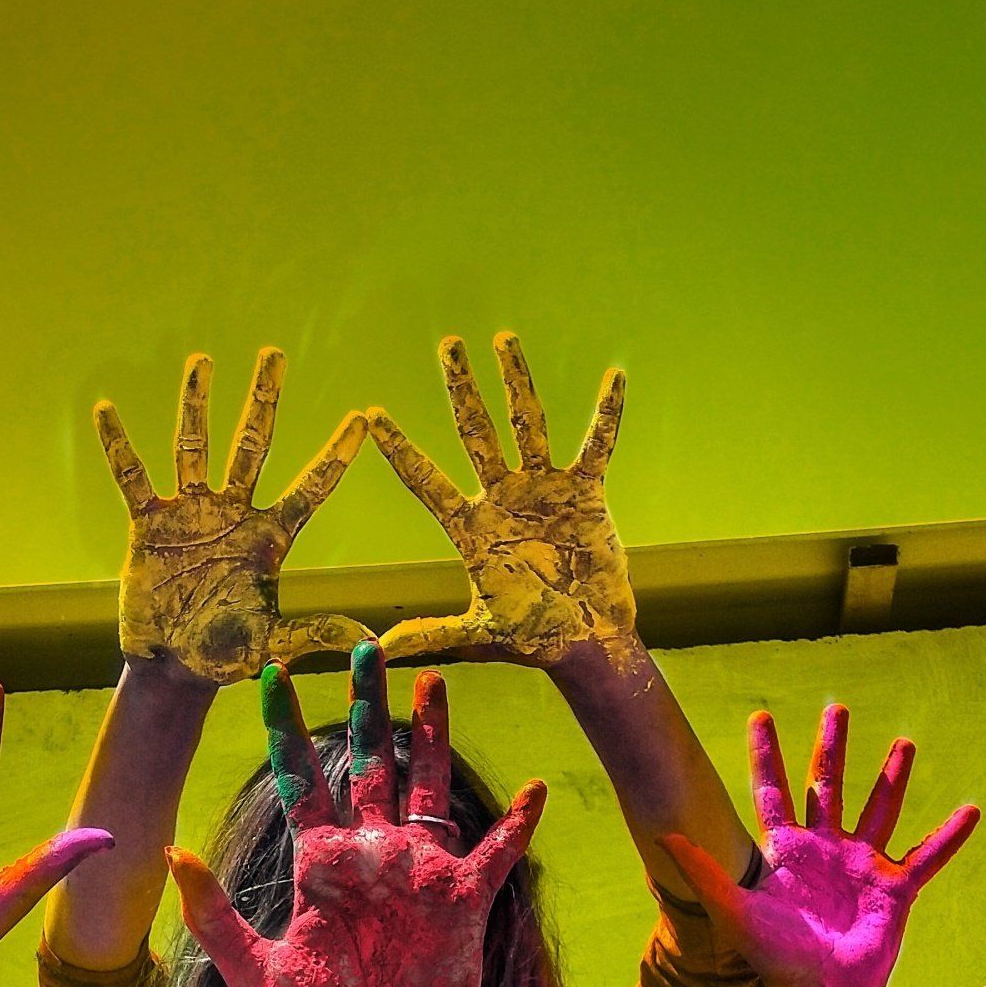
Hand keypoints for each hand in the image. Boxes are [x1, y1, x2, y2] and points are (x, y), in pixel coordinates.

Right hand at [100, 348, 369, 681]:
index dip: (334, 455)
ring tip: (202, 360)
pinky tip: (106, 410)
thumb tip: (370, 644)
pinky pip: (132, 478)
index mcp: (269, 538)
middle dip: (263, 401)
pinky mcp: (148, 525)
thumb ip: (315, 634)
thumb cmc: (227, 655)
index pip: (310, 488)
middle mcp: (232, 513)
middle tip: (274, 354)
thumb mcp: (273, 644)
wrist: (173, 667)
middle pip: (251, 445)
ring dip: (197, 404)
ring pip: (194, 447)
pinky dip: (118, 446)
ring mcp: (190, 513)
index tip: (361, 419)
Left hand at [166, 642, 543, 986]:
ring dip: (429, 736)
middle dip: (365, 704)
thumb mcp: (255, 976)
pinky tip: (536, 790)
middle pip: (366, 760)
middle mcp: (369, 854)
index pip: (298, 777)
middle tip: (363, 648)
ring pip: (423, 785)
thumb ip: (215, 916)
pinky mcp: (461, 901)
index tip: (272, 673)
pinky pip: (493, 853)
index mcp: (317, 863)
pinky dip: (515, 824)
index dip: (284, 726)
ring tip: (433, 682)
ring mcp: (418, 873)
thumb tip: (174, 854)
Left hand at [369, 332, 633, 667]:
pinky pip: (596, 445)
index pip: (427, 481)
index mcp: (472, 528)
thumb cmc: (533, 640)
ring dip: (517, 381)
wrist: (588, 642)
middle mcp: (503, 498)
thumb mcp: (477, 636)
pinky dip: (606, 415)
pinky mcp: (585, 493)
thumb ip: (430, 634)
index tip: (371, 414)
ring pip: (527, 423)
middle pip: (476, 432)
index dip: (401, 450)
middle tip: (447, 345)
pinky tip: (613, 379)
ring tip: (503, 338)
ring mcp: (543, 490)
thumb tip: (378, 648)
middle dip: (461, 388)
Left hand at [663, 703, 978, 986]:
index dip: (766, 755)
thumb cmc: (774, 959)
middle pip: (827, 786)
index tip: (761, 717)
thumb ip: (704, 870)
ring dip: (891, 777)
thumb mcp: (733, 910)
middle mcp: (824, 850)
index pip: (773, 791)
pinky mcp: (894, 889)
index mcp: (785, 852)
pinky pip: (926, 857)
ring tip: (905, 743)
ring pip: (879, 808)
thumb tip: (664, 835)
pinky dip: (948, 837)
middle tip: (837, 709)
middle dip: (831, 748)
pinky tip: (970, 812)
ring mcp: (861, 866)